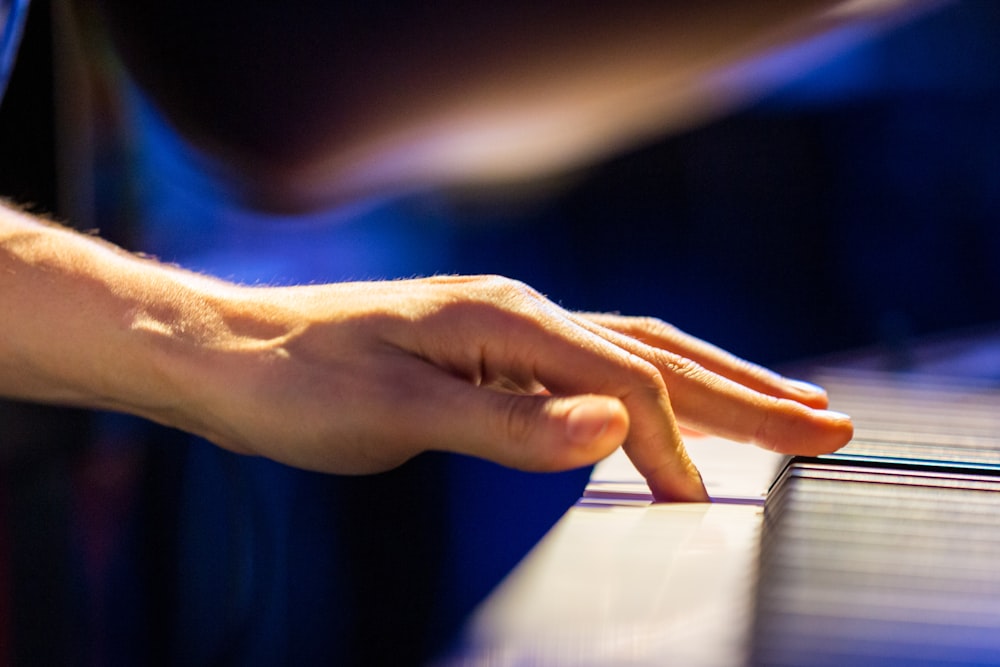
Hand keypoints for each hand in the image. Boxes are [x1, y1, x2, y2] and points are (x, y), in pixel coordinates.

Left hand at [158, 275, 851, 501]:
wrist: (232, 356)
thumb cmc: (299, 384)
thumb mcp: (398, 412)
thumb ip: (509, 424)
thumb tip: (617, 429)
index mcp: (507, 322)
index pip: (627, 384)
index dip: (674, 446)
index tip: (700, 510)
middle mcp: (521, 314)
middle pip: (659, 351)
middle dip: (746, 392)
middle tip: (828, 424)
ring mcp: (510, 330)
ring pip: (637, 352)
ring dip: (716, 382)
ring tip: (782, 407)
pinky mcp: (493, 353)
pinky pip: (597, 367)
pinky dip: (655, 389)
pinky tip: (672, 404)